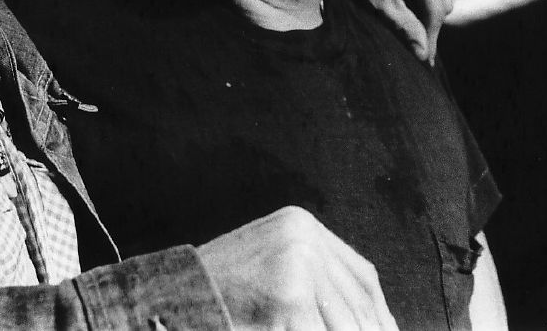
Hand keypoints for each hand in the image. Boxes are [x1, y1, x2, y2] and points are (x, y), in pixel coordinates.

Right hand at [197, 206, 398, 329]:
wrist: (168, 299)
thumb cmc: (218, 295)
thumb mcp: (272, 273)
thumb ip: (318, 287)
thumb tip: (378, 322)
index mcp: (302, 225)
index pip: (362, 276)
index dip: (378, 314)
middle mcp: (304, 236)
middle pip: (360, 303)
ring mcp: (297, 263)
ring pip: (347, 324)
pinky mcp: (289, 297)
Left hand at [321, 0, 451, 62]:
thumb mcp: (376, 1)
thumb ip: (404, 26)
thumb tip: (424, 54)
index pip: (436, 9)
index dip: (430, 37)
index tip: (424, 62)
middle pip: (439, 3)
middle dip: (426, 25)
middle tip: (410, 48)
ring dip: (419, 15)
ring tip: (400, 32)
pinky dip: (412, 4)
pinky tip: (395, 15)